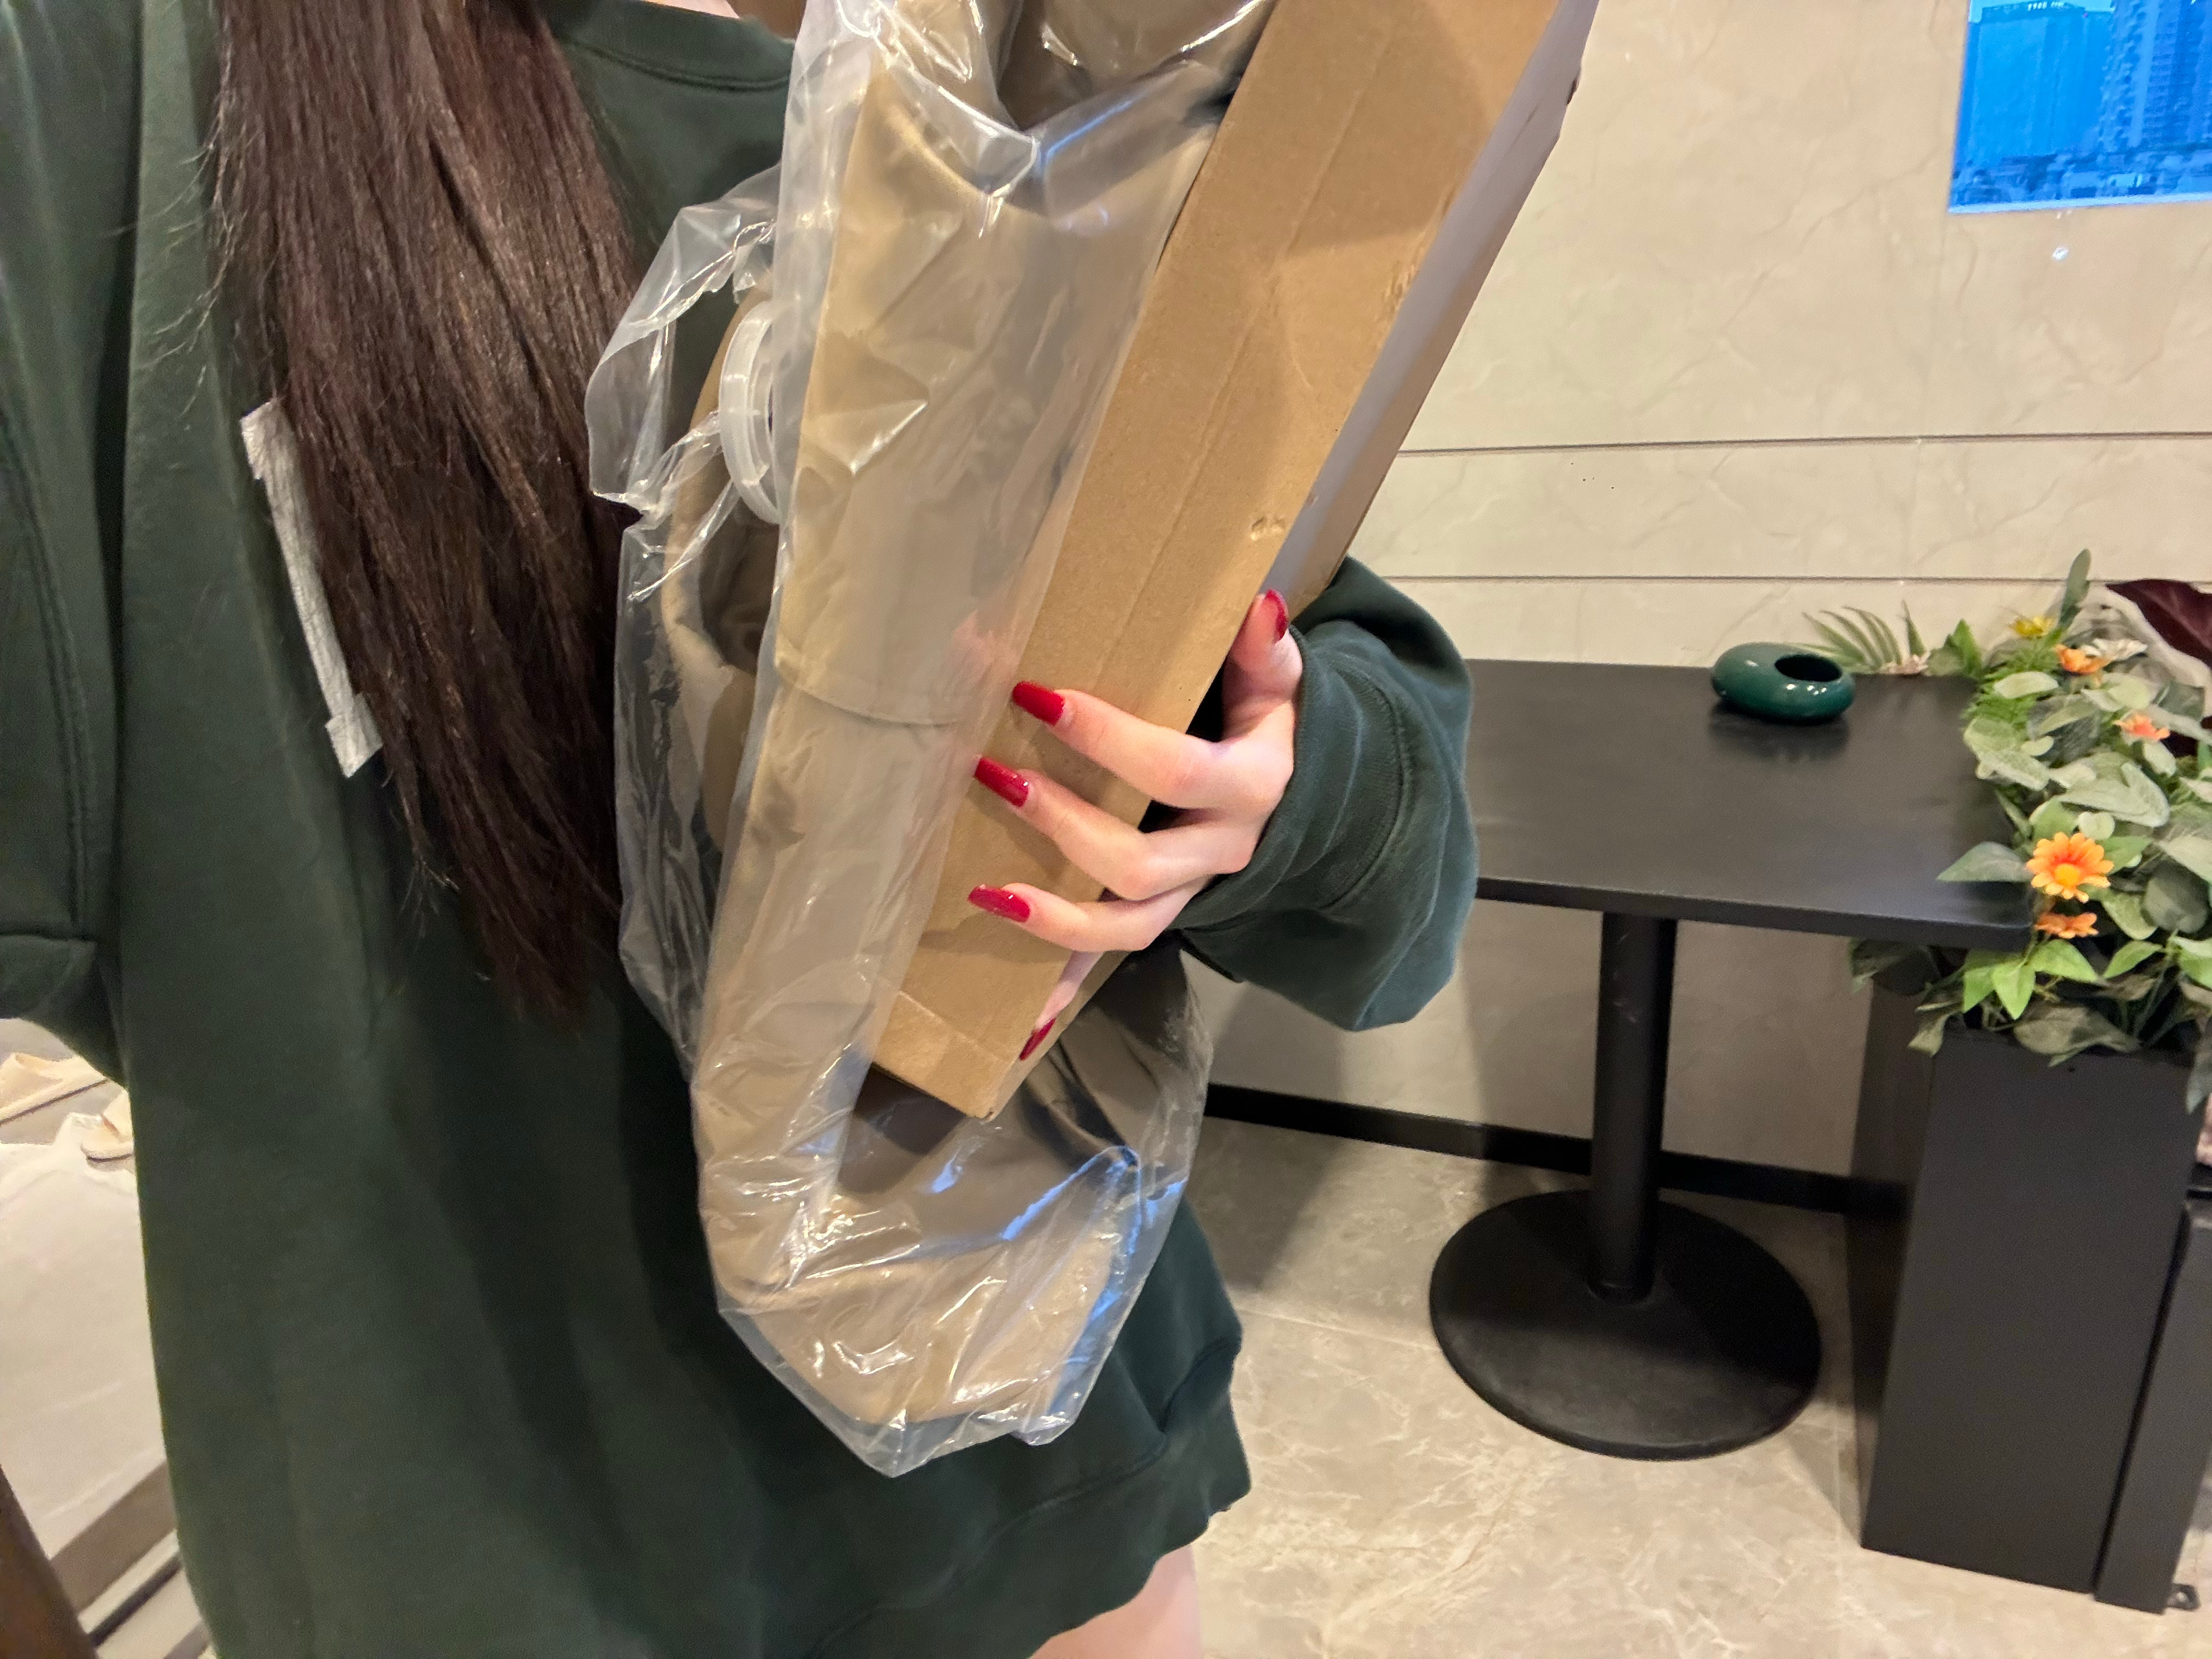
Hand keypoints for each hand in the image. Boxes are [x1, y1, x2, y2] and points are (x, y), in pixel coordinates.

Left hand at [968, 590, 1300, 1037]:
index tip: (1036, 696)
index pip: (1175, 771)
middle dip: (1061, 823)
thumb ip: (1266, 655)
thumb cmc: (1270, 732)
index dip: (1107, 738)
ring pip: (1126, 927)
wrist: (1307, 807)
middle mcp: (1221, 853)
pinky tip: (1018, 1023)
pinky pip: (1110, 964)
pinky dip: (1064, 992)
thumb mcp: (1280, 693)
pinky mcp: (1161, 920)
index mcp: (1250, 788)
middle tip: (991, 775)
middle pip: (1139, 863)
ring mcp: (1190, 895)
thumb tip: (1254, 607)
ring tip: (984, 891)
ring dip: (1053, 918)